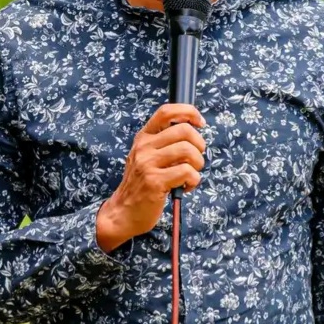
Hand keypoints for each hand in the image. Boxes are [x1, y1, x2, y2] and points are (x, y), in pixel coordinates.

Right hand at [96, 104, 205, 252]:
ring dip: (197, 164)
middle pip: (184, 130)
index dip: (188, 112)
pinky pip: (187, 172)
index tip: (200, 123)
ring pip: (188, 150)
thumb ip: (164, 142)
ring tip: (190, 174)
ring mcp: (148, 164)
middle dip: (199, 144)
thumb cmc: (142, 184)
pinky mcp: (155, 182)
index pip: (166, 111)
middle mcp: (144, 147)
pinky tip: (185, 186)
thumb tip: (193, 128)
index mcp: (144, 137)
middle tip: (196, 158)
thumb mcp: (146, 156)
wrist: (123, 212)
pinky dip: (193, 180)